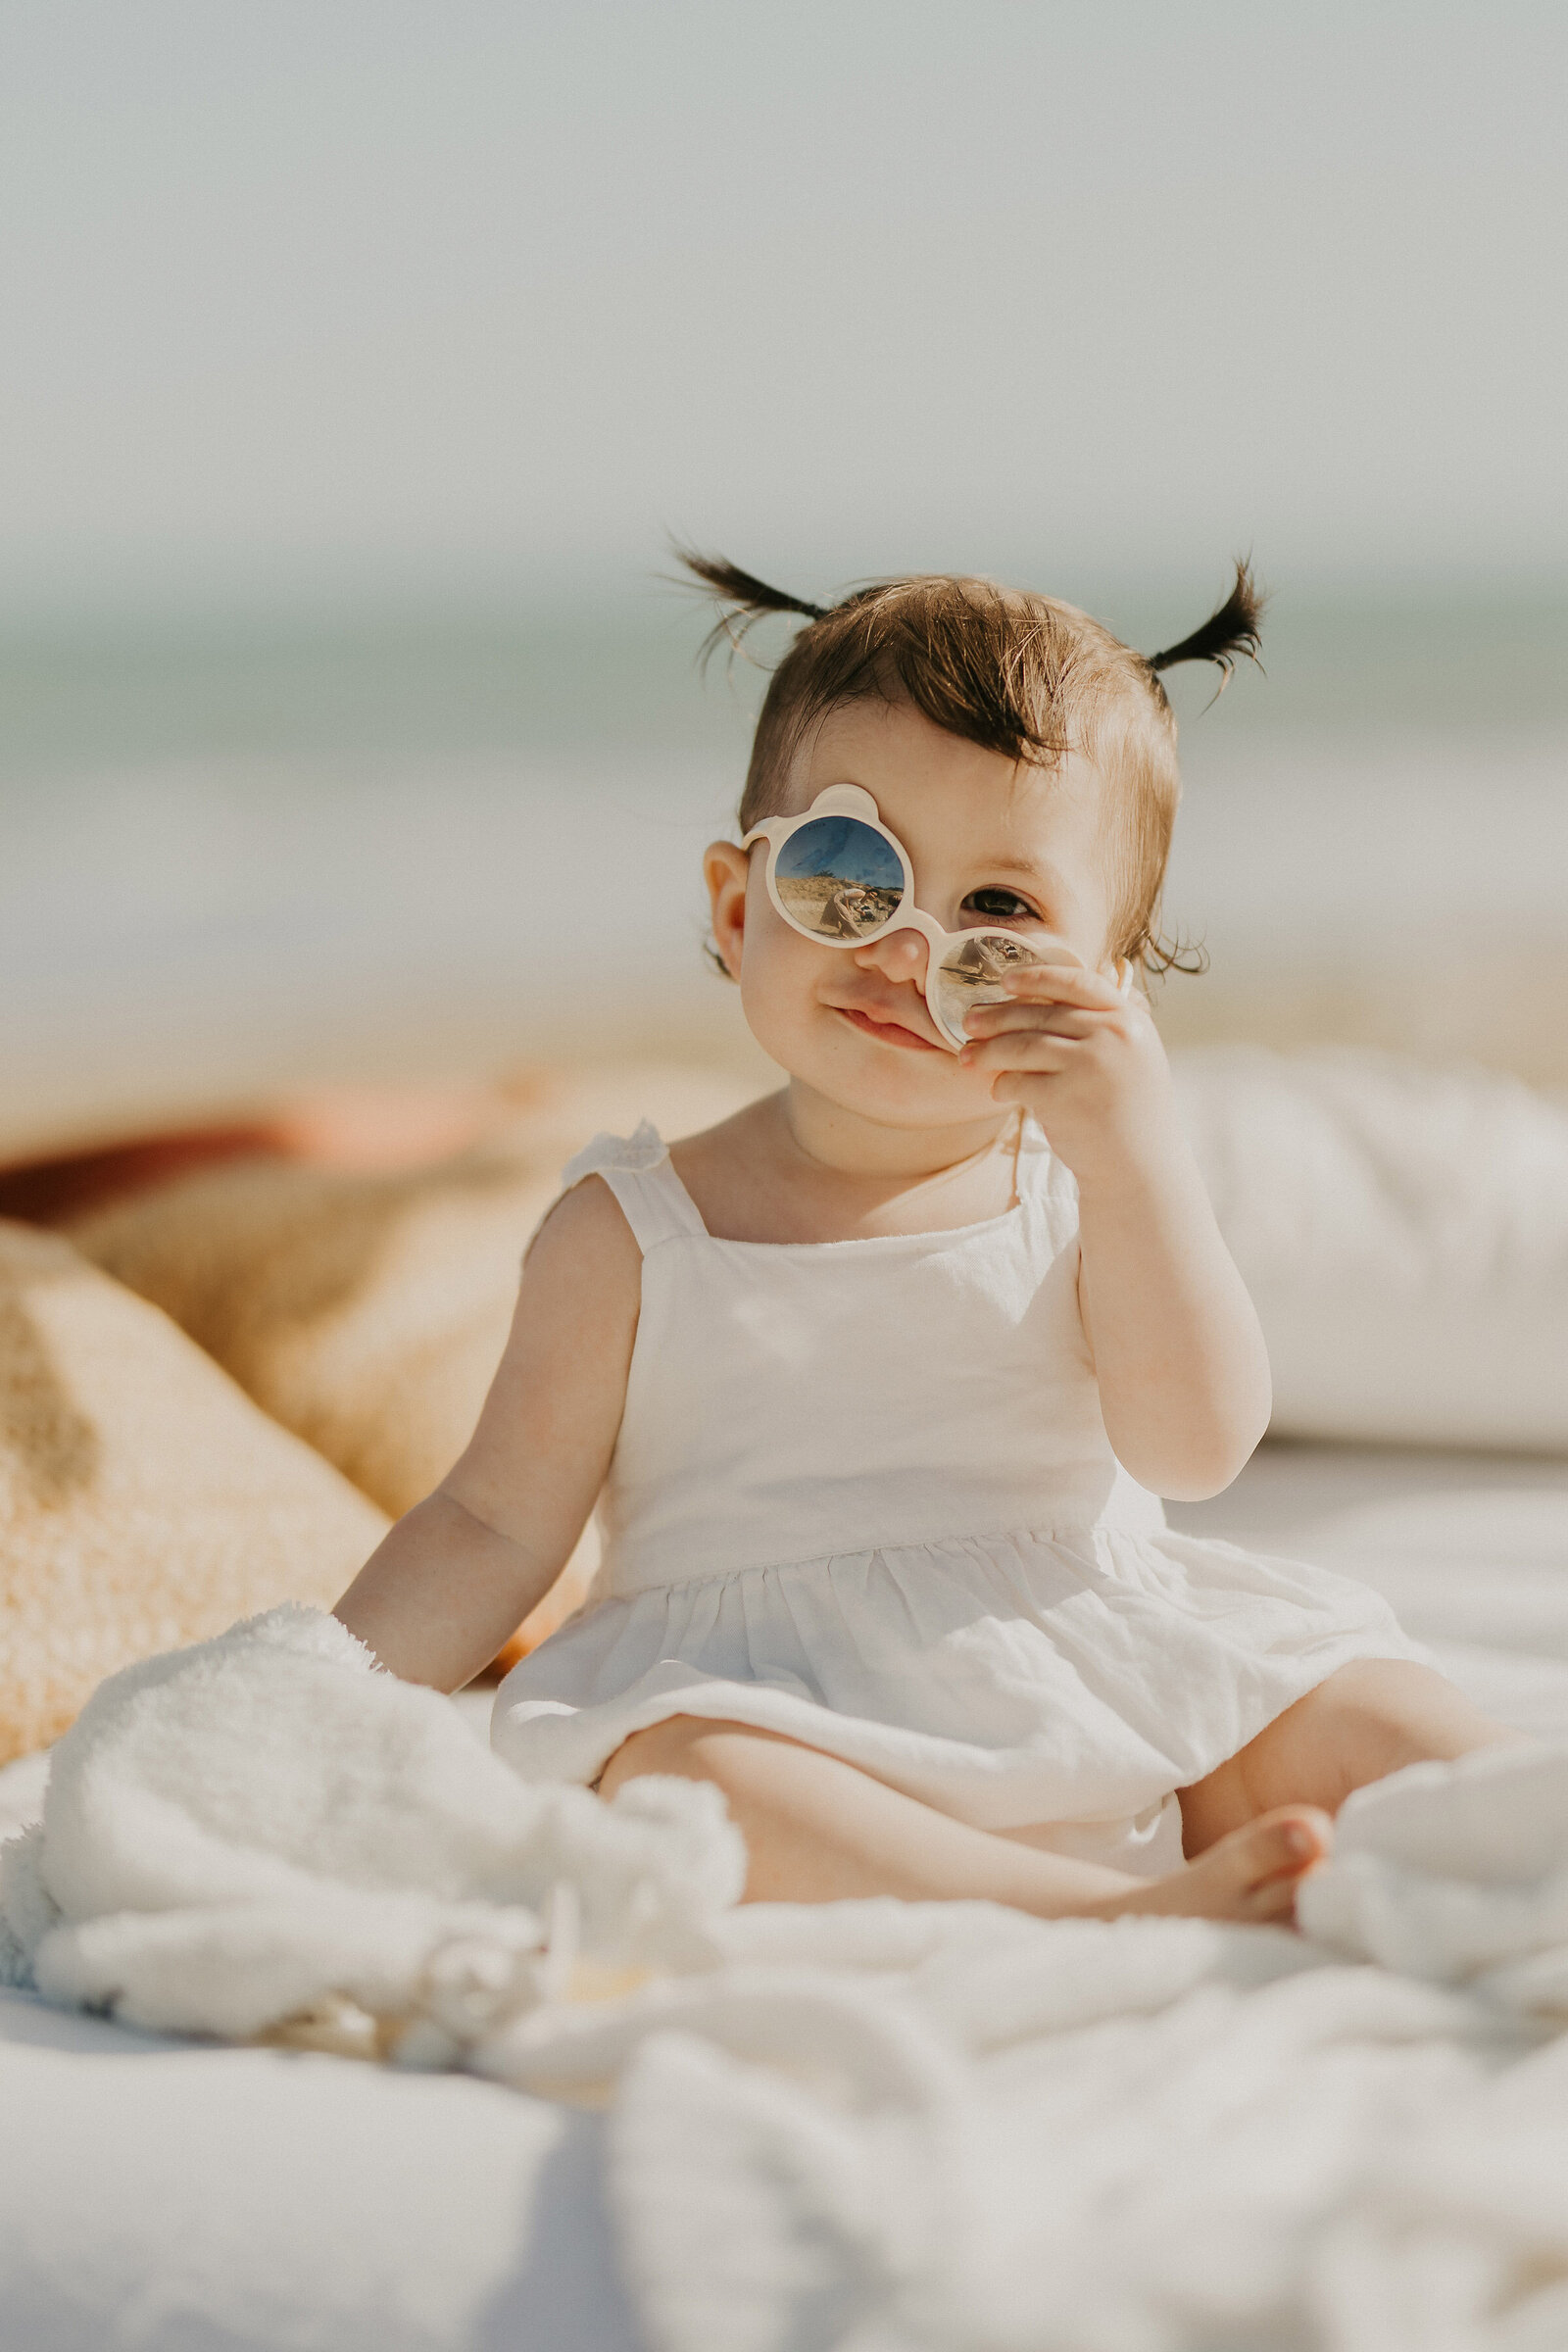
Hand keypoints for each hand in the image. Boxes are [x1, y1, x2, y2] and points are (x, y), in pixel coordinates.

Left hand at [958, 964, 1178, 1188]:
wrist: (1139, 1165)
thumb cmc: (1130, 1109)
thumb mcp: (1135, 1054)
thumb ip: (1104, 1022)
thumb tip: (1055, 990)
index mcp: (1128, 1019)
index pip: (1077, 981)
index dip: (1036, 976)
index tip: (1006, 980)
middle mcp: (1111, 1035)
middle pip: (1039, 1014)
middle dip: (996, 1017)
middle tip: (969, 1022)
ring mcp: (1087, 1065)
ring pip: (1020, 1046)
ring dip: (987, 1051)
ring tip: (967, 1056)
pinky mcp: (1062, 1097)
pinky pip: (1016, 1081)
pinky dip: (1001, 1085)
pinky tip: (997, 1090)